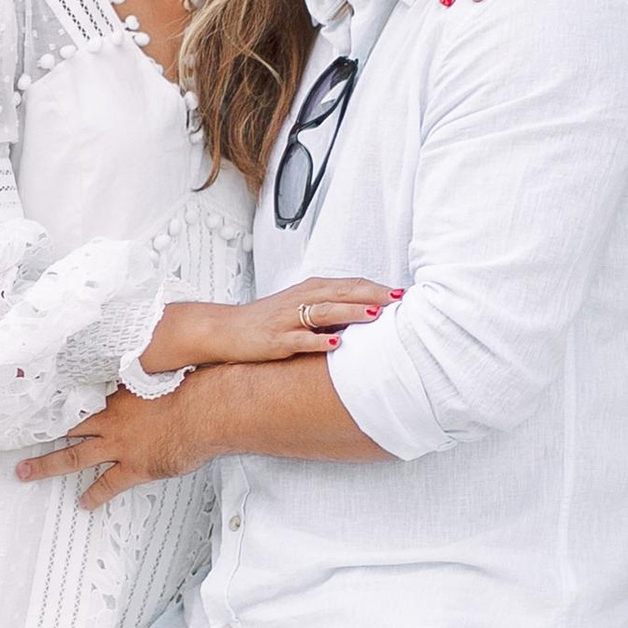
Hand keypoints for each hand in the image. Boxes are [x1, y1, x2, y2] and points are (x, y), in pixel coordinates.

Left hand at [16, 387, 208, 508]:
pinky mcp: (134, 467)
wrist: (209, 409)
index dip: (53, 399)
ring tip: (26, 472)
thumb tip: (143, 357)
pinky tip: (84, 502)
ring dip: (47, 465)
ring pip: (73, 456)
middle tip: (15, 436)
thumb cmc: (193, 386)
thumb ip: (145, 369)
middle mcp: (111, 419)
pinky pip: (107, 484)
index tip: (33, 400)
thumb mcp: (163, 368)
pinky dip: (94, 495)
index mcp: (116, 393)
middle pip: (65, 426)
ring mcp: (119, 444)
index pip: (75, 395)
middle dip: (38, 432)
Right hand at [147, 278, 397, 371]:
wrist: (225, 330)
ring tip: (376, 314)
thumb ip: (332, 308)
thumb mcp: (301, 308)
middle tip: (399, 300)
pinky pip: (299, 338)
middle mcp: (301, 299)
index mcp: (310, 290)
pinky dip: (319, 340)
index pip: (349, 284)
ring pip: (324, 311)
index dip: (376, 287)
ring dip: (351, 311)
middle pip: (342, 292)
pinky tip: (337, 343)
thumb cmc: (268, 320)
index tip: (402, 293)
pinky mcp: (275, 339)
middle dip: (372, 295)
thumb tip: (369, 313)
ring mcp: (287, 319)